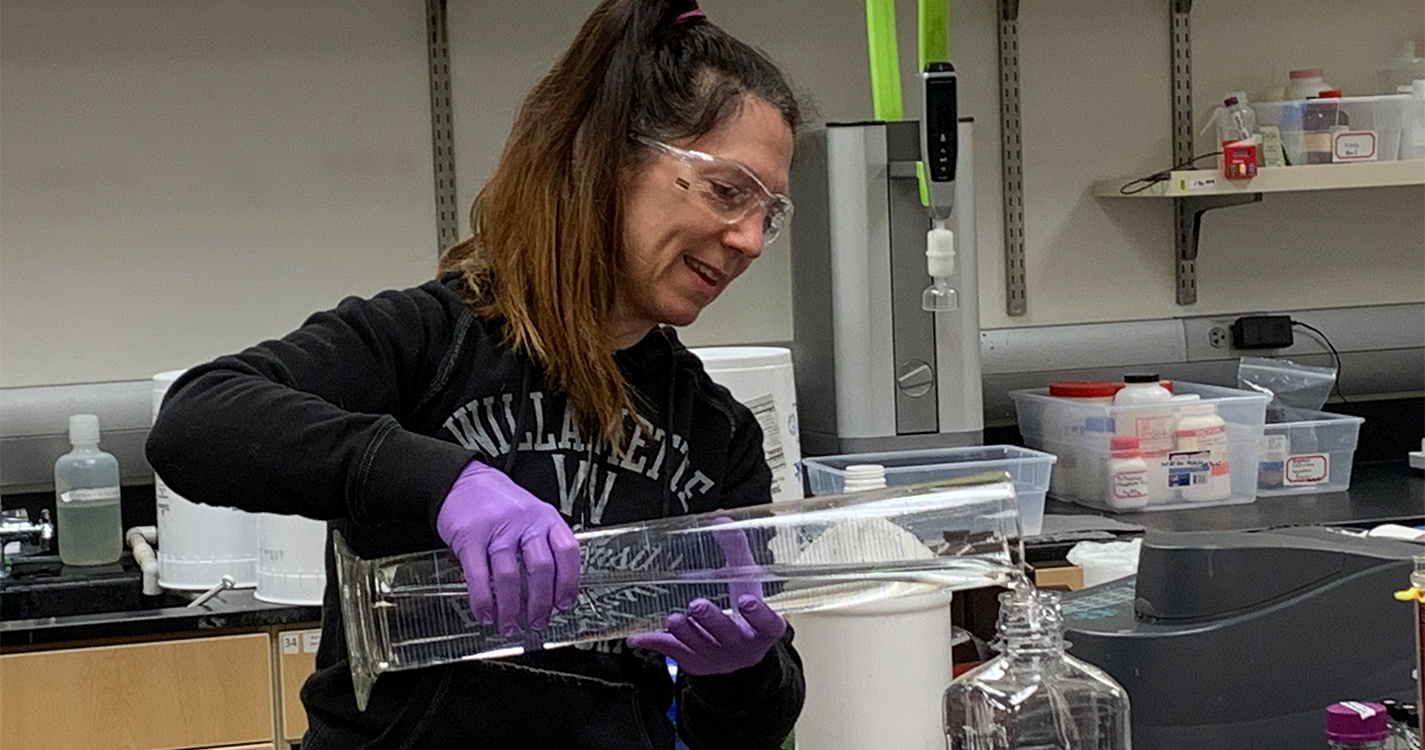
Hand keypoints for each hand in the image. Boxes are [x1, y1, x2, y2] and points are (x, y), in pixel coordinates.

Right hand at [436, 460, 579, 636]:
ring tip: (510, 626)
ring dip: (510, 609)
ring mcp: (497, 529)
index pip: (567, 551)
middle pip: (541, 568)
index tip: (565, 604)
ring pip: (509, 577)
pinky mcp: (470, 538)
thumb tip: (555, 588)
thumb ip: (544, 542)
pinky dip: (483, 601)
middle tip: (537, 622)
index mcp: (545, 518)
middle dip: (540, 603)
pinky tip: (485, 614)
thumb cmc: (499, 502)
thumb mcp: (531, 513)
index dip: (569, 582)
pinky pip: (478, 576)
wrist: (462, 481)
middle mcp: (524, 522)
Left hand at [626, 522, 785, 674]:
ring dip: (684, 632)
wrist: (739, 649)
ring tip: (674, 617)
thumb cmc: (744, 612)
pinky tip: (636, 637)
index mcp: (762, 629)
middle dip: (712, 620)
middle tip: (697, 605)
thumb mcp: (746, 580)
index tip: (747, 600)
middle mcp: (742, 647)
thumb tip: (719, 518)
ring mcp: (717, 659)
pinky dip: (653, 642)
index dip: (759, 615)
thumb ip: (736, 550)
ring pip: (698, 646)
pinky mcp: (694, 663)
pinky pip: (672, 652)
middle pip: (728, 636)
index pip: (768, 624)